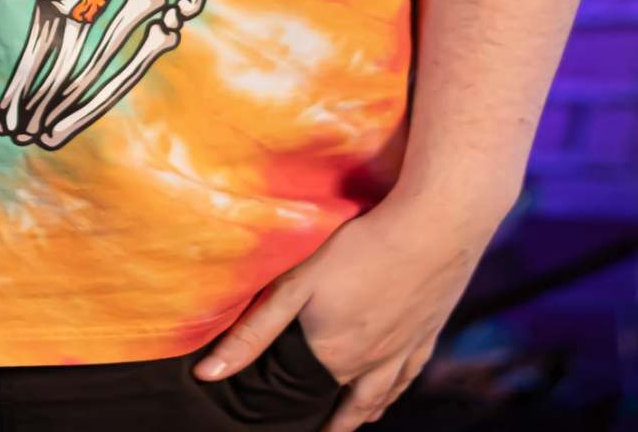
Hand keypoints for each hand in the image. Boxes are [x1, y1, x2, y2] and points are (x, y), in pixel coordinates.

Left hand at [192, 190, 501, 429]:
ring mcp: (401, 354)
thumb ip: (254, 331)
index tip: (269, 419)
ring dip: (356, 417)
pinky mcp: (425, 337)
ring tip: (342, 427)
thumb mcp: (297, 285)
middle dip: (322, 414)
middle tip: (307, 421)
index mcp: (332, 356)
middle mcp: (368, 365)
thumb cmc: (359, 250)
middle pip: (339, 399)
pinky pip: (406, 381)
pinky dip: (392, 396)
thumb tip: (210, 373)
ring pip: (376, 400)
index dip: (285, 408)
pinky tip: (388, 398)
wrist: (432, 231)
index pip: (301, 395)